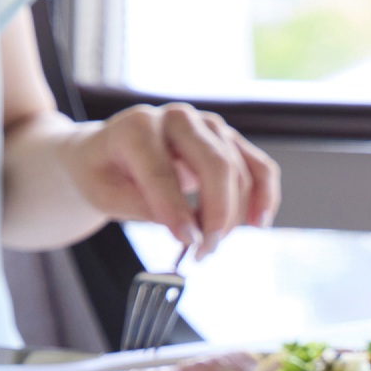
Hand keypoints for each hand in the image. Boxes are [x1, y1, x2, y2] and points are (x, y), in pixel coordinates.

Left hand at [58, 103, 280, 257]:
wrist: (109, 151)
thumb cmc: (104, 173)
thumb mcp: (105, 194)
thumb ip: (142, 208)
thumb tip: (189, 231)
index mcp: (137, 127)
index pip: (163, 171)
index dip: (176, 210)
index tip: (187, 244)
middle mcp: (177, 118)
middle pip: (216, 165)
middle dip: (216, 215)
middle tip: (205, 251)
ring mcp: (208, 126)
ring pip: (239, 171)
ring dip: (233, 216)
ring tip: (211, 246)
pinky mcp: (228, 140)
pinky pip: (259, 167)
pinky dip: (265, 196)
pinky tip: (257, 223)